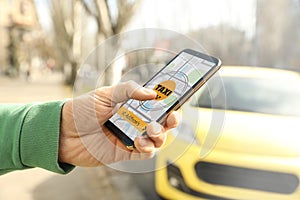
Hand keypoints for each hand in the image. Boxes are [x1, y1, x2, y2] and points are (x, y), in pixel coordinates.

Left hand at [59, 81, 178, 166]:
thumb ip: (128, 90)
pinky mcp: (124, 152)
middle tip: (170, 117)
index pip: (156, 104)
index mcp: (131, 106)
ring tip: (150, 130)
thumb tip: (152, 93)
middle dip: (170, 120)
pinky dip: (147, 149)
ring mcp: (130, 137)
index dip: (169, 102)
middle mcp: (133, 122)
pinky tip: (138, 142)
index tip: (177, 98)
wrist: (62, 132)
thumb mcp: (104, 94)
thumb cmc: (81, 110)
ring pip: (155, 139)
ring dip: (159, 135)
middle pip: (161, 123)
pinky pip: (143, 153)